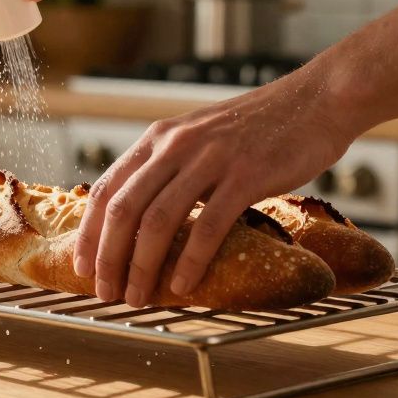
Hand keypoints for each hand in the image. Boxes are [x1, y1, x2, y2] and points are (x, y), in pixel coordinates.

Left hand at [73, 67, 357, 306]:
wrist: (316, 101)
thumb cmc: (258, 129)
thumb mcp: (198, 139)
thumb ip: (169, 169)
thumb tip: (141, 218)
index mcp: (158, 139)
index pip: (106, 190)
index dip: (88, 233)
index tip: (81, 267)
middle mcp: (175, 146)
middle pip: (123, 209)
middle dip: (108, 257)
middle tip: (105, 291)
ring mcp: (209, 159)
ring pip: (158, 220)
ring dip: (141, 266)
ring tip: (137, 296)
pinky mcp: (245, 175)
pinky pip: (209, 226)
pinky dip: (191, 261)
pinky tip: (182, 286)